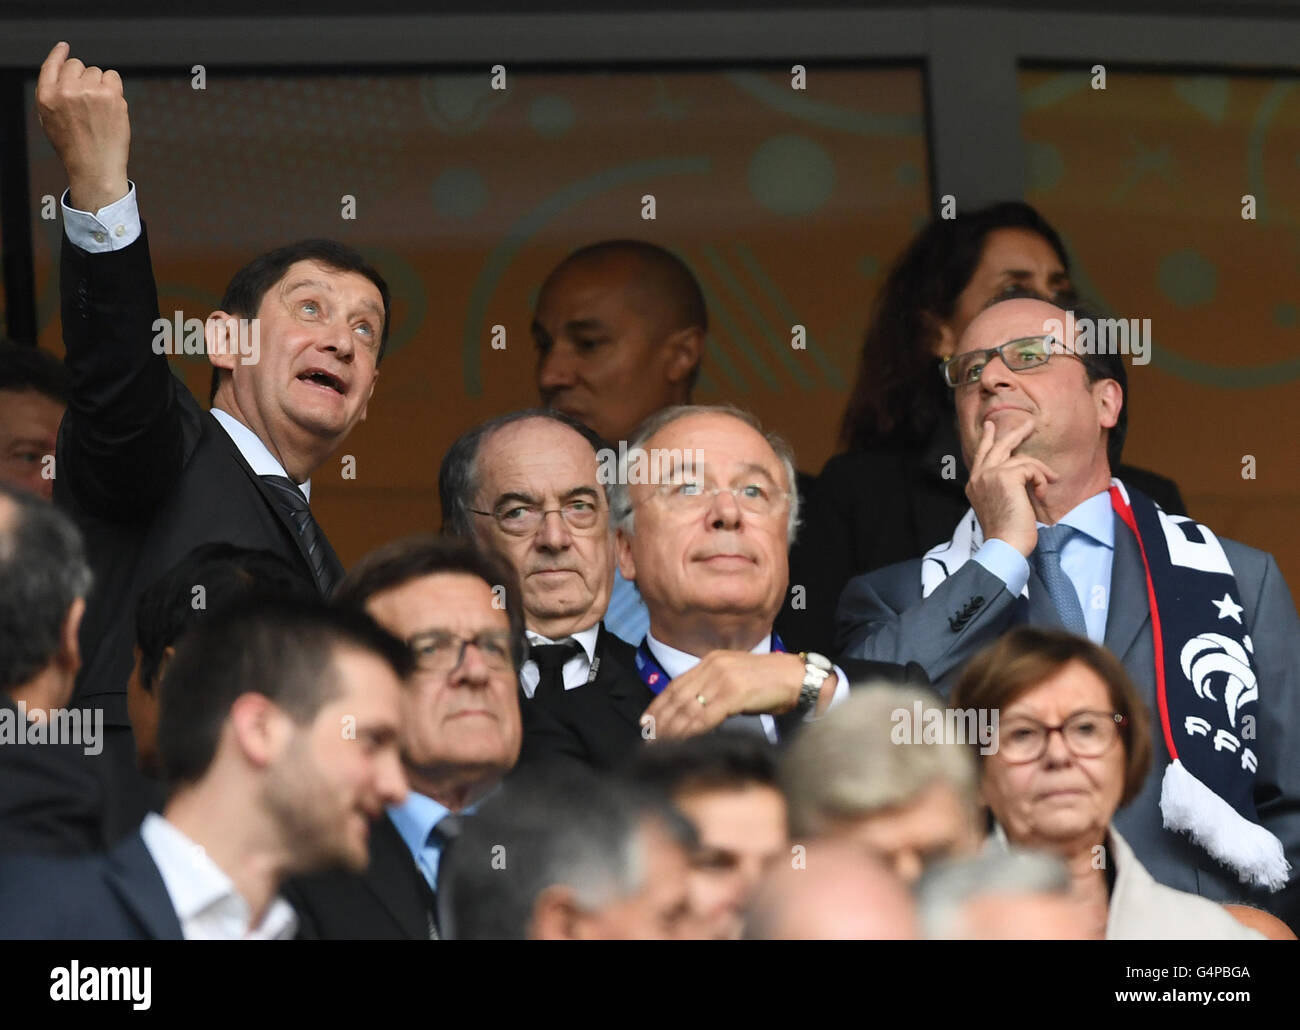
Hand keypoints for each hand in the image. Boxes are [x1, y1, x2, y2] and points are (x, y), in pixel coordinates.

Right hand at [35, 41, 129, 212]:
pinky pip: (113, 76)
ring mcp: (90, 92)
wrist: (95, 168)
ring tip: (100, 109)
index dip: (59, 54)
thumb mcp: (49, 120)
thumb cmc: (75, 148)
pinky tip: (111, 105)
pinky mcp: (111, 96)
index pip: (51, 65)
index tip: (64, 48)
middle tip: (89, 101)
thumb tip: (63, 74)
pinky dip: (114, 87)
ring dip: (100, 85)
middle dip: (83, 78)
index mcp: (47, 96)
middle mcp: (66, 90)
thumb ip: (53, 95)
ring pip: (96, 71)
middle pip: (77, 65)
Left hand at [640, 651, 807, 740]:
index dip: (659, 704)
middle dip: (661, 719)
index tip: (647, 720)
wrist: (798, 679)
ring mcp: (722, 678)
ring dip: (672, 729)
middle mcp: (713, 666)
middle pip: (678, 696)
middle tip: (648, 737)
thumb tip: (695, 713)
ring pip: (688, 708)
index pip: (676, 684)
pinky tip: (682, 741)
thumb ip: (714, 691)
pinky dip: (691, 731)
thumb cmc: (771, 684)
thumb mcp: (736, 681)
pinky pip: (705, 716)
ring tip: (661, 743)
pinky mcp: (733, 693)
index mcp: (712, 661)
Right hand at [965, 417, 1057, 556]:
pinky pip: (1031, 469)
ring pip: (1021, 458)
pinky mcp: (1006, 476)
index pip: (980, 455)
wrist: (1005, 544)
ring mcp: (990, 474)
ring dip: (1040, 471)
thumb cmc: (1006, 532)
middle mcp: (979, 476)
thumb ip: (1002, 486)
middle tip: (1029, 423)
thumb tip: (1021, 473)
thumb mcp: (998, 504)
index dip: (986, 439)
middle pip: (998, 446)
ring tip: (1050, 480)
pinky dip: (1041, 480)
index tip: (990, 426)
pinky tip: (1040, 494)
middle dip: (1016, 433)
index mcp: (974, 484)